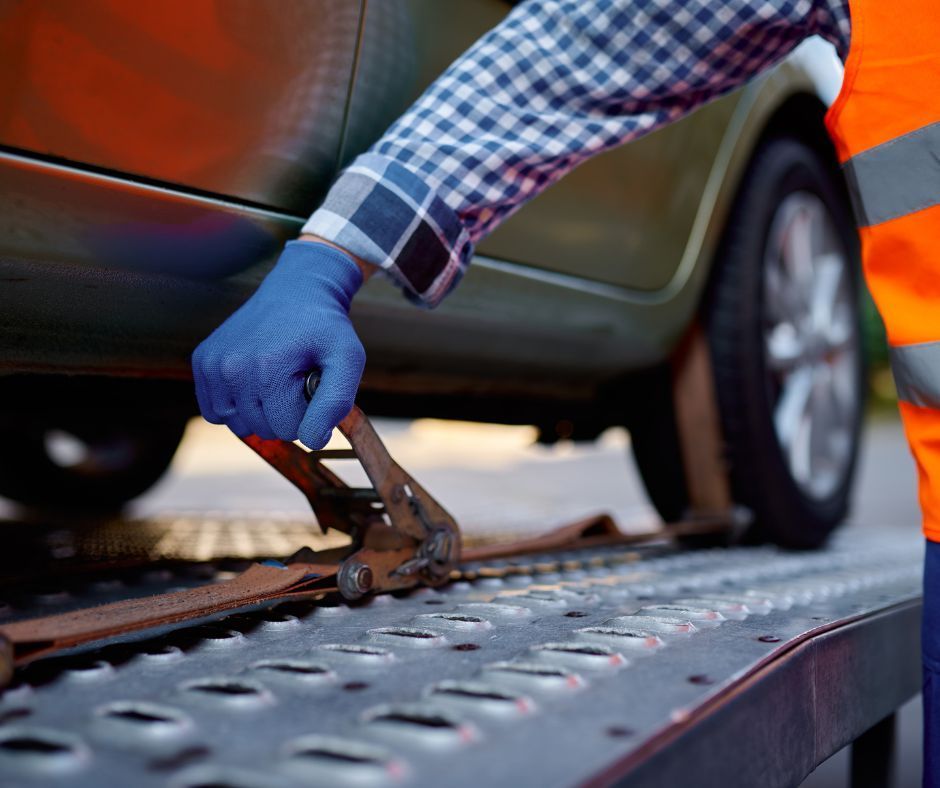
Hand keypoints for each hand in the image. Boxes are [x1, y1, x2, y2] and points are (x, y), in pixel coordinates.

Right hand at [192, 240, 365, 448]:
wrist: (297, 290)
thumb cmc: (326, 328)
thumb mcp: (348, 359)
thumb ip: (336, 403)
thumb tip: (312, 441)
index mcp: (268, 370)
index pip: (288, 429)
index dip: (308, 412)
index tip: (312, 381)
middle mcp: (232, 368)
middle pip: (264, 429)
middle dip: (286, 411)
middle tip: (295, 375)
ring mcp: (212, 365)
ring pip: (239, 425)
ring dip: (261, 410)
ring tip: (276, 377)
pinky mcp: (201, 361)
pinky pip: (215, 412)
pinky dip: (236, 405)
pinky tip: (254, 380)